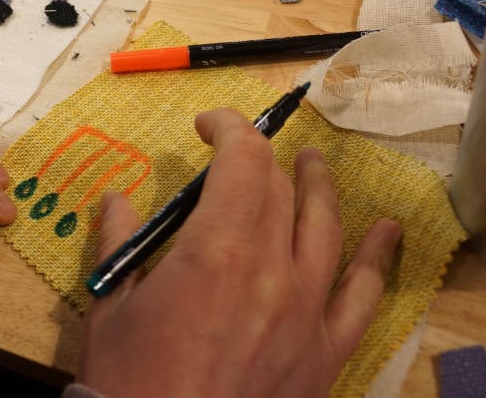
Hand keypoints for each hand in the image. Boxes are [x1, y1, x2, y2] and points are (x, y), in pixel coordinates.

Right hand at [76, 109, 401, 397]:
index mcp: (216, 251)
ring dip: (317, 186)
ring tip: (313, 164)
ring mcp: (305, 311)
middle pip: (278, 191)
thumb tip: (117, 201)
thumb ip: (118, 241)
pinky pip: (362, 296)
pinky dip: (377, 258)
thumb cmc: (128, 378)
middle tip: (235, 152)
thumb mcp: (112, 303)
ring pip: (324, 228)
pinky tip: (386, 232)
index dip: (229, 128)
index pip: (241, 162)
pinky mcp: (324, 352)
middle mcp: (271, 270)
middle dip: (257, 158)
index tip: (207, 126)